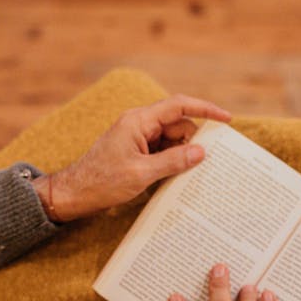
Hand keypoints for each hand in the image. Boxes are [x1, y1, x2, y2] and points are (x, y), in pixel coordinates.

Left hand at [32, 94, 230, 221]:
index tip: (226, 119)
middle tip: (211, 161)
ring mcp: (137, 139)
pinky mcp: (136, 153)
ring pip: (172, 140)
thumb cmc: (102, 181)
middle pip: (178, 125)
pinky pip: (162, 152)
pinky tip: (178, 177)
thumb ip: (173, 161)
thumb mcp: (142, 173)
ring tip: (194, 174)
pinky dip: (172, 162)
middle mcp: (139, 125)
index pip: (179, 106)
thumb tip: (202, 152)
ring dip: (183, 155)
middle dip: (194, 141)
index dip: (205, 109)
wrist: (74, 194)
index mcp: (139, 121)